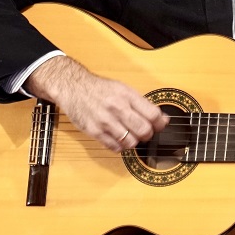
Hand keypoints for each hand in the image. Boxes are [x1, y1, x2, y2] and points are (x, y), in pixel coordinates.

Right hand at [25, 56, 167, 151]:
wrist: (73, 87)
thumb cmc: (99, 89)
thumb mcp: (122, 89)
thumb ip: (141, 103)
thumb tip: (162, 119)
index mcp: (127, 95)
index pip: (152, 114)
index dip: (160, 123)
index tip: (159, 125)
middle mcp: (117, 107)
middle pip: (144, 130)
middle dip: (148, 135)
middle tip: (144, 132)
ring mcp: (105, 120)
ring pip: (131, 142)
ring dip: (133, 142)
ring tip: (129, 136)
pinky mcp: (94, 131)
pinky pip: (114, 147)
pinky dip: (120, 147)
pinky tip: (118, 139)